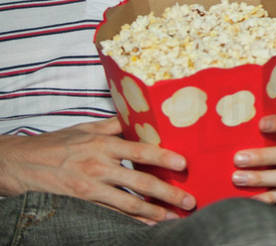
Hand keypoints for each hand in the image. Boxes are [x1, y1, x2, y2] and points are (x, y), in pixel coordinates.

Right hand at [0, 117, 194, 221]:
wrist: (21, 163)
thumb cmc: (56, 143)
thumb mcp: (86, 128)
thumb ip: (115, 124)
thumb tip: (140, 115)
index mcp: (104, 144)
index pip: (141, 150)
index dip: (164, 158)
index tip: (184, 165)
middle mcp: (100, 166)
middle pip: (141, 182)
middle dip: (168, 194)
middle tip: (189, 202)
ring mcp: (91, 188)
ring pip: (128, 203)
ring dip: (154, 212)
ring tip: (174, 218)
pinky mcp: (83, 203)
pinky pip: (112, 214)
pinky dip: (131, 221)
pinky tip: (147, 225)